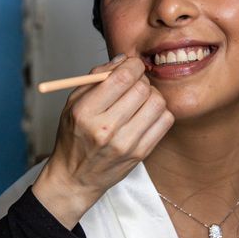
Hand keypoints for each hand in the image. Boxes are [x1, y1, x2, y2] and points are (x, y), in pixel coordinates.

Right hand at [32, 56, 173, 228]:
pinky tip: (146, 114)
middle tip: (135, 82)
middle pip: (142, 89)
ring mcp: (125, 143)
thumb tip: (124, 60)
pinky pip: (165, 121)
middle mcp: (106, 129)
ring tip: (140, 99)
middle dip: (141, 79)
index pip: (122, 78)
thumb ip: (97, 76)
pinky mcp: (140, 154)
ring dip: (152, 95)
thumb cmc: (74, 136)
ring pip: (157, 103)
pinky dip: (159, 111)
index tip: (132, 66)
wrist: (75, 177)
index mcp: (86, 112)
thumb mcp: (73, 102)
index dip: (133, 66)